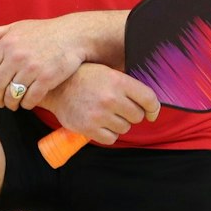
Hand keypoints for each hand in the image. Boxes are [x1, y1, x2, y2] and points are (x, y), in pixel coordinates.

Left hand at [0, 19, 89, 109]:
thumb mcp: (15, 28)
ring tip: (12, 104)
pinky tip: (27, 103)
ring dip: (10, 104)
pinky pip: (29, 99)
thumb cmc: (42, 32)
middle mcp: (17, 56)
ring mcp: (32, 68)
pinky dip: (26, 104)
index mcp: (6, 44)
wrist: (73, 35)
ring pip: (12, 95)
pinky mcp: (47, 78)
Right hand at [42, 64, 159, 144]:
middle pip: (137, 116)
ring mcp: (99, 115)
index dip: (154, 108)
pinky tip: (100, 123)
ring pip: (125, 128)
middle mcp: (110, 98)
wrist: (57, 87)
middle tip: (119, 108)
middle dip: (131, 114)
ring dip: (119, 124)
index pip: (149, 99)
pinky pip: (111, 139)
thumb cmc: (85, 78)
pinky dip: (108, 134)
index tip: (151, 113)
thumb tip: (150, 102)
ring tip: (106, 113)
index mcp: (118, 81)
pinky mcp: (89, 129)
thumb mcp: (108, 72)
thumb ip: (128, 85)